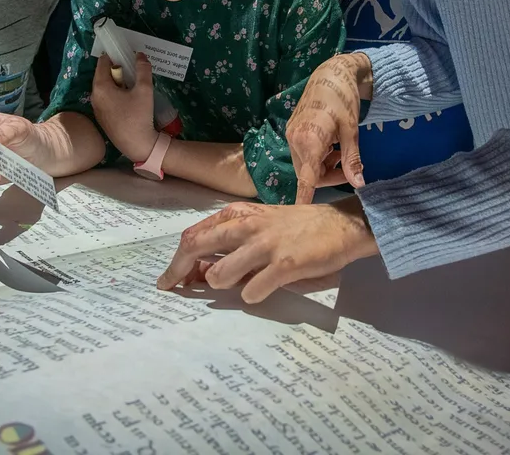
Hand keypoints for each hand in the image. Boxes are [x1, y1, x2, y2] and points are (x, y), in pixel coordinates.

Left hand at [91, 52, 159, 161]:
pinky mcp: (102, 118)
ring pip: (105, 88)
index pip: (103, 63)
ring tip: (132, 85)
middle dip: (117, 70)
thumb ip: (143, 69)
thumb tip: (140, 55)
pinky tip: (129, 100)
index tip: (126, 55)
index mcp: (101, 87)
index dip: (114, 56)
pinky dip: (115, 95)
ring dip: (117, 83)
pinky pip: (106, 99)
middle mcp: (94, 96)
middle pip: (103, 75)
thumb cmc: (139, 116)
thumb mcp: (144, 89)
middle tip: (132, 71)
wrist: (137, 144)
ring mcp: (97, 109)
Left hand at [157, 197, 377, 302]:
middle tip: (172, 289)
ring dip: (221, 284)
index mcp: (238, 215)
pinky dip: (251, 295)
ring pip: (219, 273)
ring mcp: (265, 245)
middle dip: (177, 272)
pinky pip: (252, 291)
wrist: (341, 225)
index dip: (175, 260)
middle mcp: (246, 226)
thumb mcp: (260, 226)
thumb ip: (231, 243)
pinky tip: (261, 290)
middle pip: (195, 247)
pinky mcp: (285, 265)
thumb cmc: (297, 227)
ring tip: (238, 284)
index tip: (168, 279)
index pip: (193, 235)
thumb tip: (200, 269)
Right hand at [286, 53, 372, 203]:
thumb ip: (352, 159)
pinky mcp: (292, 130)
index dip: (303, 198)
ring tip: (340, 152)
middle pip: (308, 174)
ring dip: (323, 166)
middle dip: (328, 176)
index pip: (306, 178)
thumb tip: (358, 184)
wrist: (331, 72)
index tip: (298, 216)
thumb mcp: (352, 130)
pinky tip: (331, 145)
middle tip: (349, 167)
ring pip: (306, 165)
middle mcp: (295, 140)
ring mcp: (292, 134)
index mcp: (309, 141)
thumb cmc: (344, 98)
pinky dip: (318, 156)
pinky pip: (303, 153)